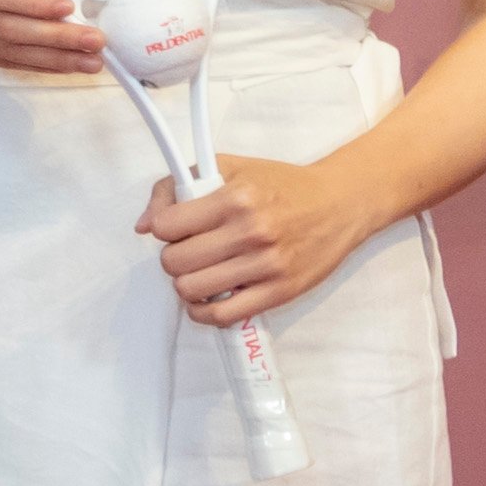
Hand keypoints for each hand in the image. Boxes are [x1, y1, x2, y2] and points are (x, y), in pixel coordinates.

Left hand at [135, 149, 371, 330]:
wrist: (342, 203)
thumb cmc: (282, 185)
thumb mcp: (230, 168)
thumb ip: (178, 187)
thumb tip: (144, 226)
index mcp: (235, 197)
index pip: (166, 226)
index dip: (163, 228)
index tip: (177, 227)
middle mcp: (250, 232)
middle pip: (174, 262)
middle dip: (174, 258)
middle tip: (191, 251)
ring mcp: (266, 265)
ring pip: (192, 290)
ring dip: (187, 285)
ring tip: (201, 273)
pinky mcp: (279, 292)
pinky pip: (222, 316)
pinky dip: (204, 313)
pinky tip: (209, 298)